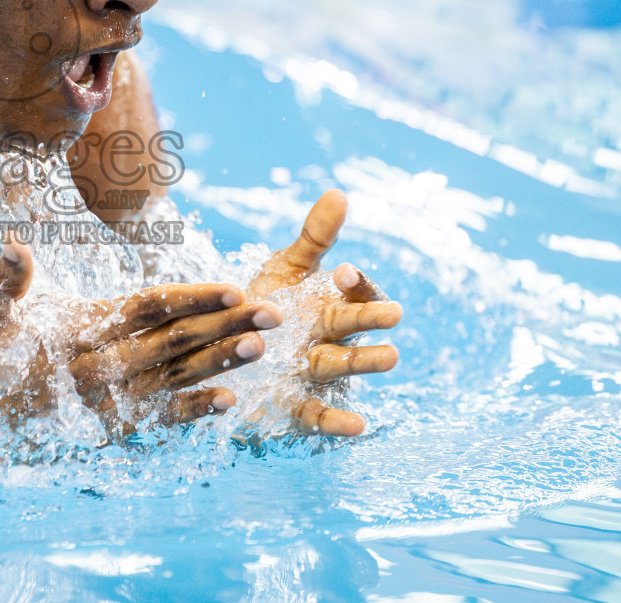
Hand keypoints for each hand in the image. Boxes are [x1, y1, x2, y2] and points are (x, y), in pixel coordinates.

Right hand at [0, 239, 283, 431]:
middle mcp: (99, 365)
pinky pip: (157, 418)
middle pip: (172, 342)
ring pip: (174, 377)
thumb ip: (7, 279)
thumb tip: (15, 246)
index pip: (145, 308)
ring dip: (220, 363)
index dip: (190, 297)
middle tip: (272, 312)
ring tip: (263, 346)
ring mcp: (109, 398)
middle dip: (224, 325)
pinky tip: (229, 403)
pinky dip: (192, 412)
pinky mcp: (112, 423)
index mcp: (79, 329)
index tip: (232, 286)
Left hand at [246, 190, 401, 437]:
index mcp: (327, 304)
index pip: (353, 292)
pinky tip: (359, 426)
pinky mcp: (295, 404)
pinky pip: (318, 413)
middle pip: (352, 327)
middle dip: (371, 321)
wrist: (224, 350)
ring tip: (392, 356)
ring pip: (342, 364)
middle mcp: (327, 339)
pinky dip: (338, 421)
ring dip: (367, 361)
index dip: (353, 283)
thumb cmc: (263, 305)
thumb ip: (313, 238)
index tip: (344, 273)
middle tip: (396, 314)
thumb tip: (339, 194)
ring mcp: (313, 372)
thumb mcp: (285, 268)